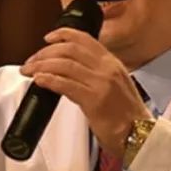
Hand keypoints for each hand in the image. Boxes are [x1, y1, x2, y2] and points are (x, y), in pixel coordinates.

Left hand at [21, 29, 147, 155]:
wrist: (141, 136)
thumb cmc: (127, 118)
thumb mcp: (116, 87)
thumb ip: (97, 75)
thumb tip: (71, 72)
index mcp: (112, 64)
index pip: (85, 39)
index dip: (63, 35)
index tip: (47, 39)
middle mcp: (107, 69)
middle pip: (69, 50)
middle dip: (45, 53)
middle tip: (31, 61)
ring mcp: (101, 83)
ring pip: (64, 65)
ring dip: (41, 66)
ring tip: (28, 71)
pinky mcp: (94, 100)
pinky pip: (65, 85)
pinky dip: (49, 80)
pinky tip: (39, 81)